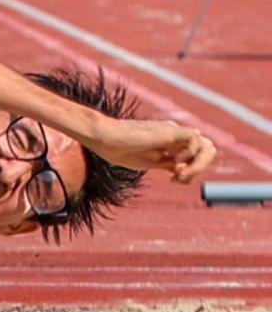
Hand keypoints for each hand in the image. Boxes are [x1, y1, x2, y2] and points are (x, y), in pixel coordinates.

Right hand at [91, 118, 216, 182]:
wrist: (104, 139)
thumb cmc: (118, 150)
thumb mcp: (148, 162)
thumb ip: (166, 164)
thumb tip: (183, 170)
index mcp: (171, 143)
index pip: (197, 154)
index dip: (192, 170)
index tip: (174, 180)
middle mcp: (176, 135)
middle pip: (207, 149)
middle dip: (199, 167)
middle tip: (179, 178)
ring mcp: (174, 132)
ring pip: (205, 145)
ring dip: (197, 165)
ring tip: (178, 175)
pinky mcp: (170, 131)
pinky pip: (195, 140)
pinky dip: (190, 156)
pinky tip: (174, 165)